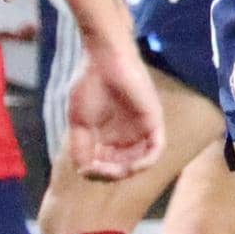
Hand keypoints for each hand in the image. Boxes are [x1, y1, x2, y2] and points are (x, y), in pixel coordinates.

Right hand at [65, 32, 166, 179]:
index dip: (97, 173)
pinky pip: (155, 150)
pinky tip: (130, 165)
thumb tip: (85, 173)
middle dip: (110, 174)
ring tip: (114, 169)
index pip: (106, 166)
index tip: (87, 168)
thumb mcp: (78, 123)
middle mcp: (125, 136)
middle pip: (122, 167)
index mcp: (107, 136)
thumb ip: (81, 149)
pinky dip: (144, 163)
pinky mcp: (153, 122)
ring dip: (126, 171)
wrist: (104, 59)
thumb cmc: (89, 85)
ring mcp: (140, 129)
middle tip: (99, 169)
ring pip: (139, 163)